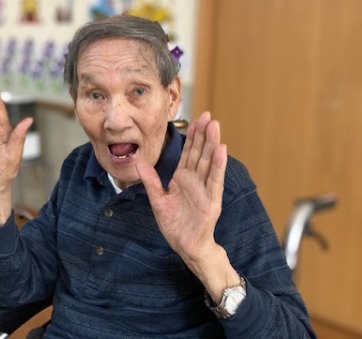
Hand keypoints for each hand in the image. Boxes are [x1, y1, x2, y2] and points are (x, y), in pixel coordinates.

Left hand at [137, 112, 232, 283]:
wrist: (186, 246)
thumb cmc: (174, 225)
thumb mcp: (158, 201)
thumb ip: (151, 181)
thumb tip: (139, 163)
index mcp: (183, 179)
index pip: (188, 153)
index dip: (192, 136)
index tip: (195, 119)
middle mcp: (195, 181)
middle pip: (200, 152)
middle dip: (204, 134)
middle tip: (208, 115)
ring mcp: (205, 189)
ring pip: (208, 162)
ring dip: (212, 144)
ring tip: (215, 126)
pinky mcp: (212, 201)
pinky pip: (215, 180)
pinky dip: (218, 165)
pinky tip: (222, 150)